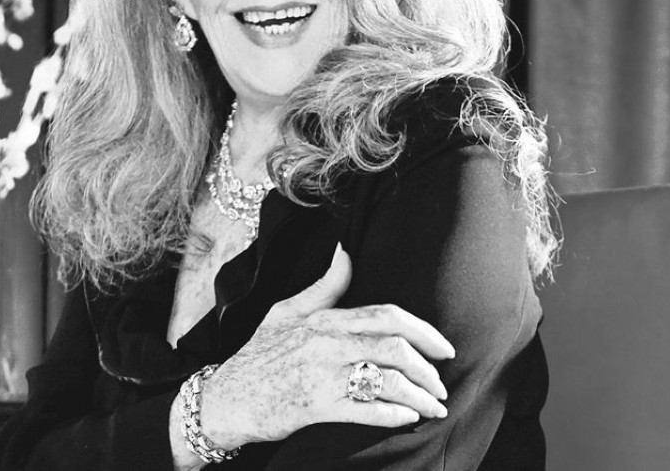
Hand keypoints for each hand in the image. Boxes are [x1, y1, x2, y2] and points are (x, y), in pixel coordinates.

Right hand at [198, 244, 455, 448]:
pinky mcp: (315, 407)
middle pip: (393, 346)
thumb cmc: (258, 356)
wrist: (226, 399)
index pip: (385, 315)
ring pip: (386, 379)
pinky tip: (408, 418)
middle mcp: (325, 343)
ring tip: (433, 407)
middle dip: (428, 367)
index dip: (422, 330)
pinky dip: (394, 414)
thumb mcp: (286, 312)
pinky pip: (366, 409)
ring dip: (419, 396)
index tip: (443, 347)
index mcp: (323, 319)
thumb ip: (324, 287)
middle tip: (442, 384)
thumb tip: (347, 251)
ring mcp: (320, 375)